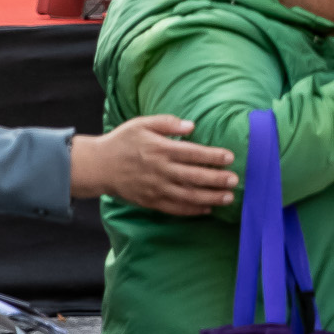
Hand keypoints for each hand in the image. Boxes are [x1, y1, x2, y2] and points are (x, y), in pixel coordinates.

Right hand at [69, 115, 239, 213]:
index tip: (230, 157)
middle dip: (217, 179)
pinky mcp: (150, 201)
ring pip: (187, 195)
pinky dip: (191, 210)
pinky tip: (207, 209)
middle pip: (194, 177)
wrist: (97, 166)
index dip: (212, 156)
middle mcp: (160, 170)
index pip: (193, 154)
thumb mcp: (142, 124)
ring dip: (209, 197)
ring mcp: (155, 188)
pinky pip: (174, 208)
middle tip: (235, 180)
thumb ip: (167, 123)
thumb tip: (191, 126)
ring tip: (228, 198)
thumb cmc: (122, 141)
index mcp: (160, 149)